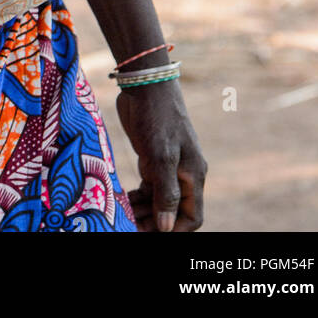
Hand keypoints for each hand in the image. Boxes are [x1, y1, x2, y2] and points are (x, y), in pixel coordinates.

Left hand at [116, 79, 206, 231]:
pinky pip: (149, 187)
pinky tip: (124, 199)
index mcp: (194, 175)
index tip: (152, 234)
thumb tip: (167, 228)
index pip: (191, 216)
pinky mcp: (153, 157)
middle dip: (155, 223)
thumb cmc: (157, 117)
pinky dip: (138, 196)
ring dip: (144, 211)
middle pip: (174, 211)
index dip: (174, 230)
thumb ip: (166, 193)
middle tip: (131, 226)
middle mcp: (184, 173)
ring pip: (159, 200)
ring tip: (124, 215)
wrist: (146, 83)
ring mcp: (168, 165)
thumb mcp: (161, 156)